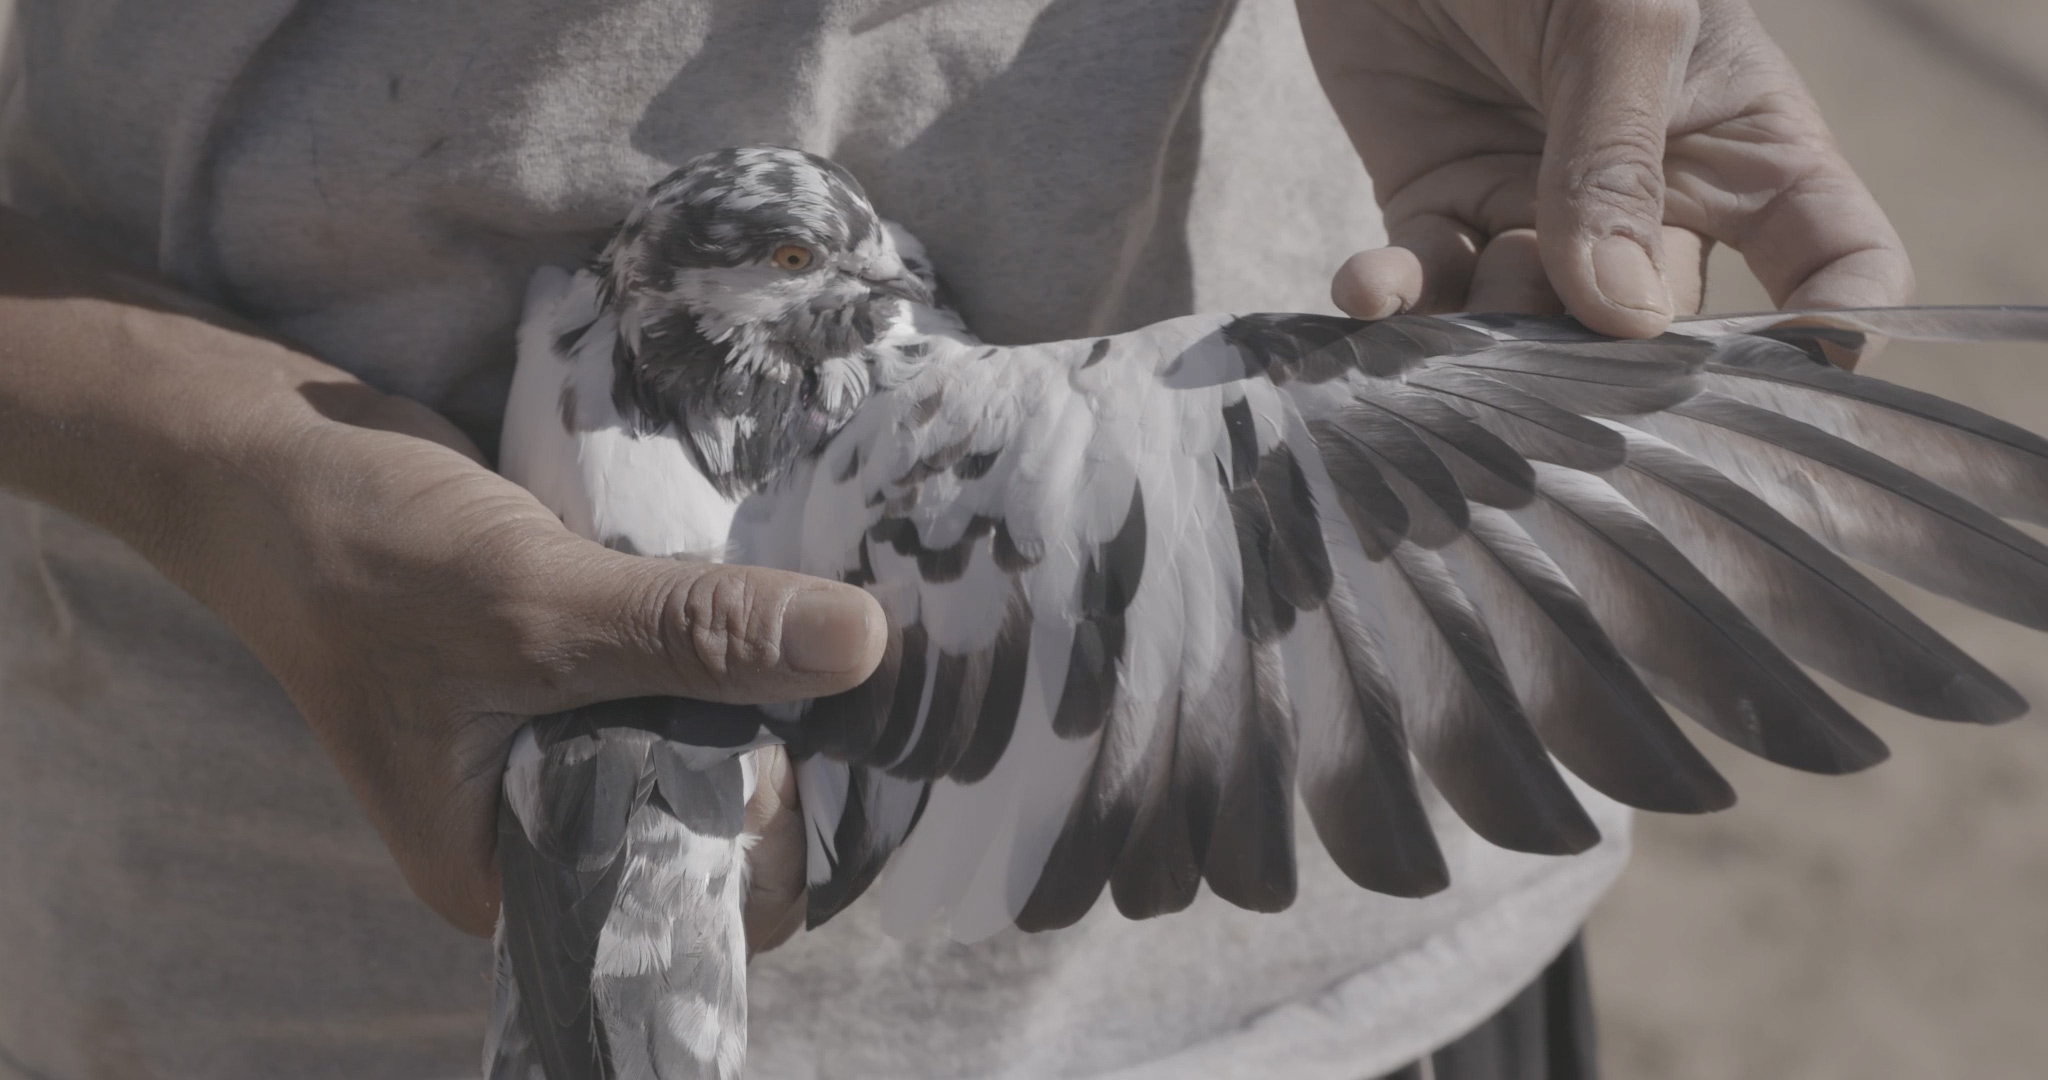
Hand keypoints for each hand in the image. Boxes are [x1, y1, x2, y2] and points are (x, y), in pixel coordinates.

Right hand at [0, 210, 879, 944]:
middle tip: (838, 666)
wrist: (278, 459)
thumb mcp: (535, 605)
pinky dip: (735, 642)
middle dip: (786, 755)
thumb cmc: (368, 556)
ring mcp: (573, 745)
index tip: (796, 738)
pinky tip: (783, 596)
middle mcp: (553, 826)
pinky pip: (694, 677)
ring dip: (771, 689)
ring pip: (717, 743)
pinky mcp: (591, 670)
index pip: (692, 904)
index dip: (763, 838)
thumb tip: (863, 644)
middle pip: (722, 826)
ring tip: (824, 625)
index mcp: (517, 873)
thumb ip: (692, 633)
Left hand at [1300, 0, 1913, 344]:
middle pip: (1662, 326)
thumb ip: (1617, 167)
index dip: (1835, 325)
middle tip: (1558, 342)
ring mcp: (1545, 210)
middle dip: (1611, 353)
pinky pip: (1427, 286)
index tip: (1799, 374)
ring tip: (1461, 292)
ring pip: (1537, 325)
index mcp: (1747, 143)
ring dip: (1496, 331)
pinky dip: (1394, 299)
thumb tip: (1625, 318)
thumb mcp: (1618, 25)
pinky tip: (1366, 288)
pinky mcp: (1442, 206)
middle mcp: (1657, 196)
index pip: (1835, 258)